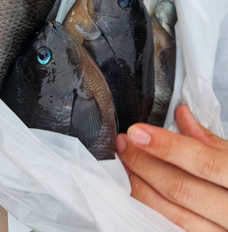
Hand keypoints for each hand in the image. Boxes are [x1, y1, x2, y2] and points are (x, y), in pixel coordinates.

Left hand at [116, 105, 227, 230]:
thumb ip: (210, 141)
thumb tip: (181, 114)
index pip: (201, 161)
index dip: (166, 146)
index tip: (137, 132)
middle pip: (180, 188)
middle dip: (144, 163)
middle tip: (124, 144)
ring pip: (171, 215)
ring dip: (140, 187)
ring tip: (124, 165)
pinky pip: (171, 231)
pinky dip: (150, 211)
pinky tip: (137, 193)